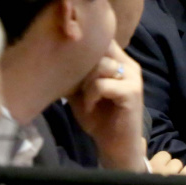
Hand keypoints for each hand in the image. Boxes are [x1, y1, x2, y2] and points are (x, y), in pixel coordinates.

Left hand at [68, 41, 145, 170]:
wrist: (116, 146)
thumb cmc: (99, 118)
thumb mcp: (81, 92)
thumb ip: (75, 72)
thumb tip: (53, 55)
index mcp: (119, 61)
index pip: (103, 38)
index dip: (85, 41)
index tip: (67, 51)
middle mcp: (129, 65)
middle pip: (100, 48)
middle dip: (82, 66)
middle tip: (76, 86)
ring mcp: (133, 77)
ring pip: (100, 65)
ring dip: (86, 82)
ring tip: (86, 98)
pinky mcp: (132, 92)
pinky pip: (102, 84)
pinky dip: (91, 96)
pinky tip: (91, 107)